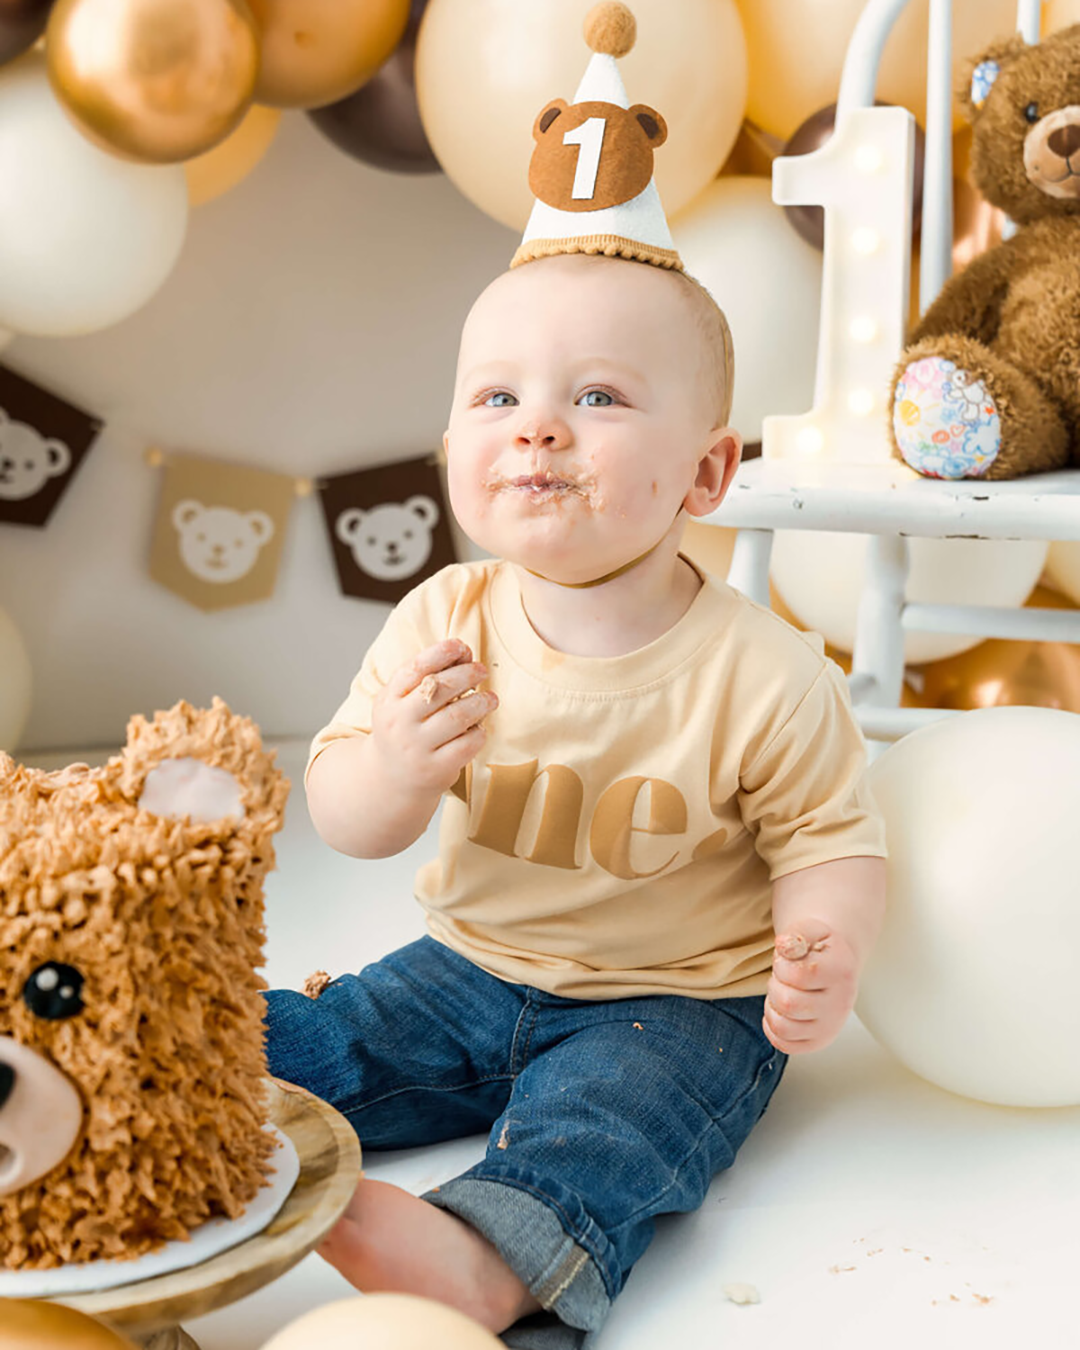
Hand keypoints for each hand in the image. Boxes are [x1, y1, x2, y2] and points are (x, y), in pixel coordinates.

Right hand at [371, 639, 496, 795]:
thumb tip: (463, 652)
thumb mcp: (400, 702)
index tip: (460, 645)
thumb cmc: (404, 729)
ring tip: (490, 698)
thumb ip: (425, 677)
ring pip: (458, 716)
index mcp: (389, 700)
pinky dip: (479, 731)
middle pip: (440, 689)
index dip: (439, 653)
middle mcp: (399, 723)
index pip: (414, 669)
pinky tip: (480, 727)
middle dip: (467, 675)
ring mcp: (416, 748)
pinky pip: (467, 744)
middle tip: (481, 671)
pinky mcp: (435, 769)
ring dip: (481, 702)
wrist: (391, 778)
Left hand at [763, 917, 858, 1054]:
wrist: (835, 964)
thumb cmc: (819, 947)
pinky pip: (783, 1043)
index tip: (787, 959)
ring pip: (783, 1027)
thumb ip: (796, 934)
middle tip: (784, 976)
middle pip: (788, 1003)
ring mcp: (831, 1027)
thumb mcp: (810, 930)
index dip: (781, 964)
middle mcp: (841, 1004)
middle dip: (775, 985)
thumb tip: (783, 946)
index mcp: (842, 971)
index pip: (797, 974)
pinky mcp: (818, 1041)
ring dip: (772, 1006)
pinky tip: (781, 1009)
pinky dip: (772, 1026)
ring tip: (783, 992)